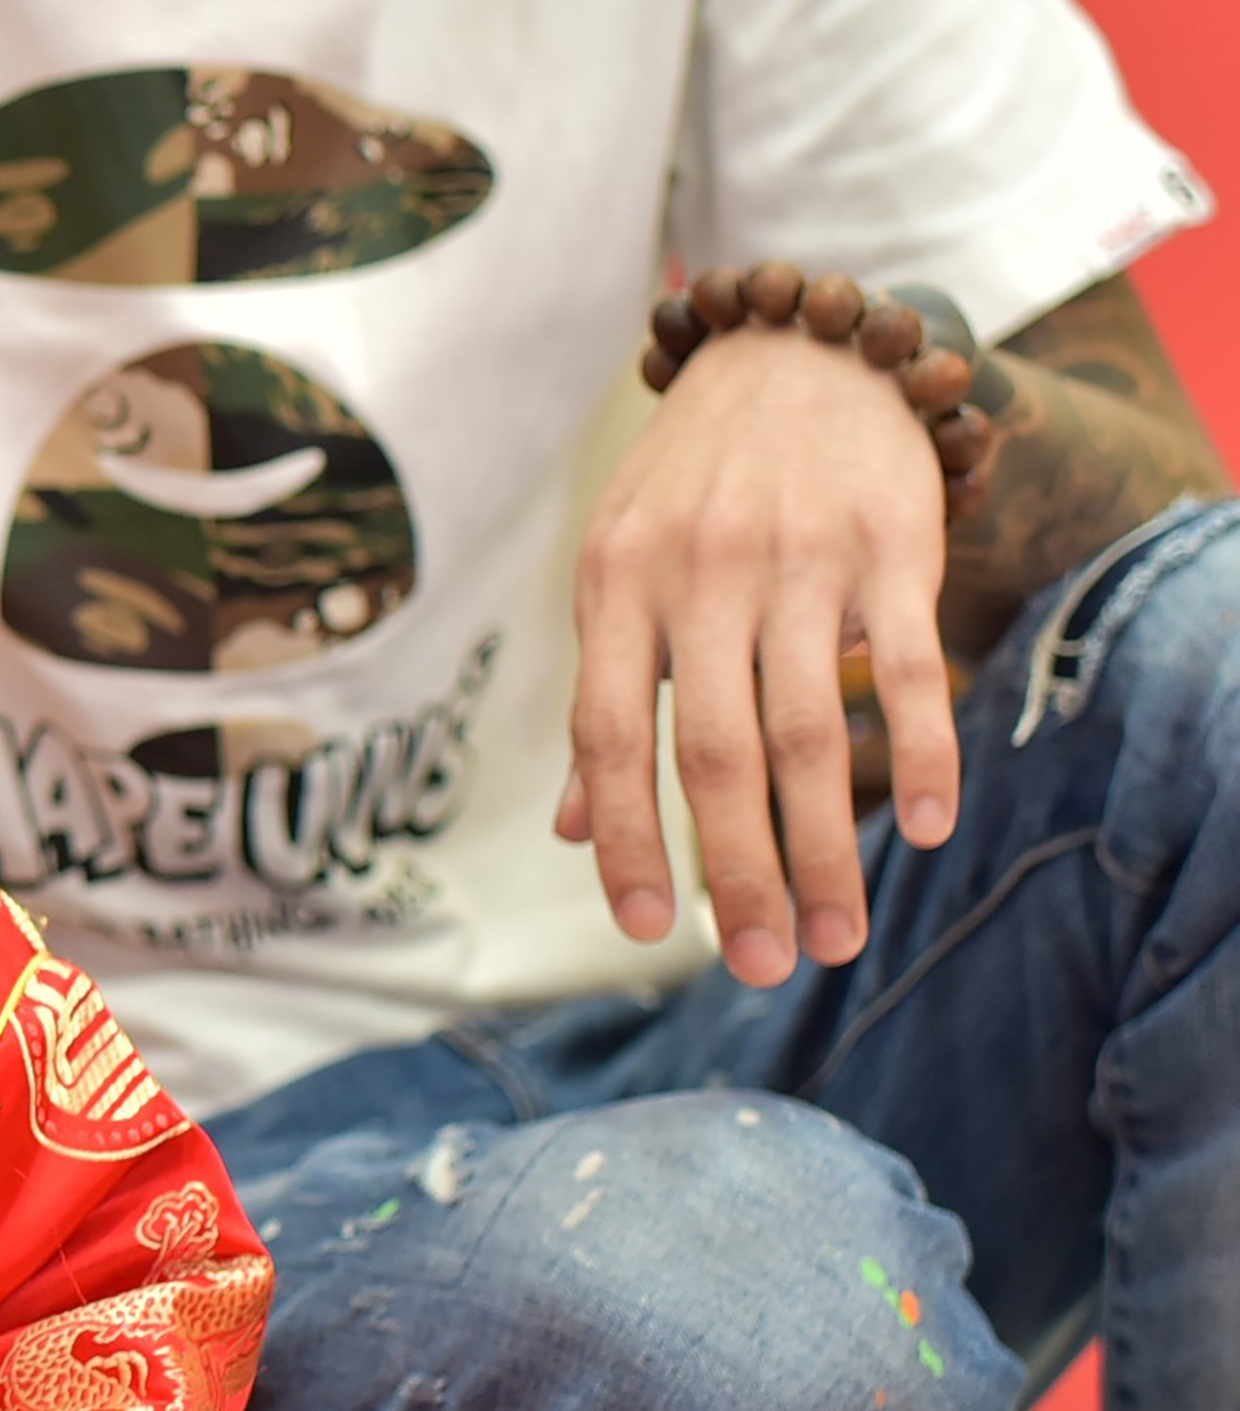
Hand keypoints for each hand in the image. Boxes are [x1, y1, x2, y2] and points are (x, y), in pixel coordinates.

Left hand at [566, 322, 958, 983]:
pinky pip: (906, 667)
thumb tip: (575, 832)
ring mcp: (799, 558)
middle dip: (738, 873)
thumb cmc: (692, 489)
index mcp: (615, 590)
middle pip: (717, 755)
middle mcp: (700, 575)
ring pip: (812, 731)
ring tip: (836, 936)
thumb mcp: (619, 574)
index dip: (626, 840)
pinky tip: (927, 830)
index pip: (609, 740)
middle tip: (762, 967)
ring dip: (826, 848)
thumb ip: (608, 699)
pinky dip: (922, 752)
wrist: (797, 351)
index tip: (648, 932)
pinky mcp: (893, 543)